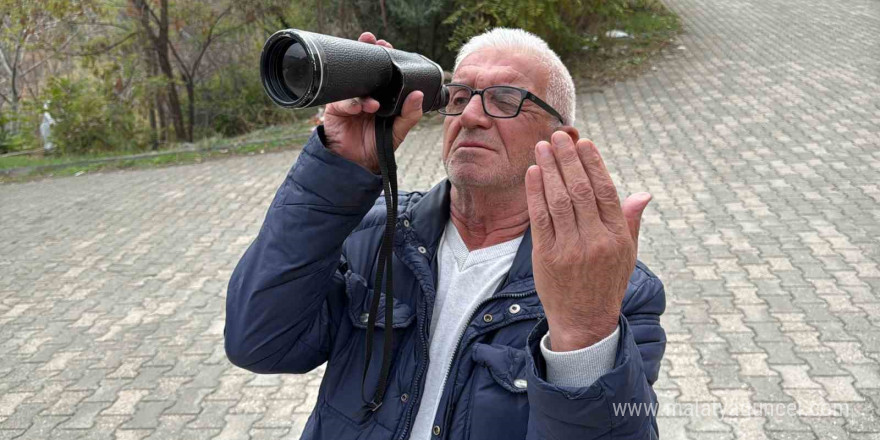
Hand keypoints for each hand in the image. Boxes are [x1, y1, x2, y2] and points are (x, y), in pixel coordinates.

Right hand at [322, 32, 423, 173]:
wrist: (357, 162)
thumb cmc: (378, 144)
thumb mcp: (399, 130)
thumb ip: (410, 115)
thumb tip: (418, 95)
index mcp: (381, 95)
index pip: (382, 71)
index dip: (383, 57)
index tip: (386, 46)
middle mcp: (365, 94)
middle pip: (364, 69)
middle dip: (367, 54)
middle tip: (372, 43)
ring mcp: (350, 99)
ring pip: (352, 83)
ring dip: (362, 86)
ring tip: (372, 104)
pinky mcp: (336, 109)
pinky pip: (342, 102)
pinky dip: (350, 104)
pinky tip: (357, 109)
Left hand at [525, 131, 651, 350]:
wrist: (584, 321)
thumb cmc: (606, 283)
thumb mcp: (627, 255)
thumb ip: (631, 222)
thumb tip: (643, 194)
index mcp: (617, 237)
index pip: (605, 191)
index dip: (593, 164)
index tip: (584, 142)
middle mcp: (595, 240)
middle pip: (580, 189)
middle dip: (568, 159)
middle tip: (559, 136)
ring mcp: (570, 248)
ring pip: (558, 199)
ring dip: (549, 169)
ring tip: (542, 147)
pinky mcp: (547, 256)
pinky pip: (540, 218)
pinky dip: (535, 193)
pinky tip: (533, 173)